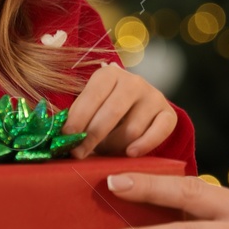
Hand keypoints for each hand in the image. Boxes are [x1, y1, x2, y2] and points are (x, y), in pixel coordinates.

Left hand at [63, 63, 177, 158]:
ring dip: (115, 145)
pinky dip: (144, 145)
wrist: (138, 110)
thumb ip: (77, 119)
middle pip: (112, 112)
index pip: (92, 95)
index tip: (66, 138)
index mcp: (109, 74)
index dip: (78, 118)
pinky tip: (130, 153)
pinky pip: (158, 133)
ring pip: (132, 129)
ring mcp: (154, 96)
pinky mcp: (169, 114)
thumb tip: (59, 138)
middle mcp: (134, 81)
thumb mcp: (90, 109)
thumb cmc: (104, 112)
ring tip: (105, 149)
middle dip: (92, 136)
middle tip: (79, 153)